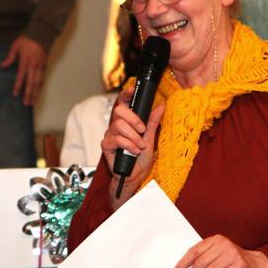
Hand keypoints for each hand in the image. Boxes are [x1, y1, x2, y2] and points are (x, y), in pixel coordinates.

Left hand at [0, 36, 46, 105]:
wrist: (41, 33)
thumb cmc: (26, 39)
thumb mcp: (15, 46)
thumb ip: (9, 58)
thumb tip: (1, 66)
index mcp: (25, 62)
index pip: (21, 77)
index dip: (18, 86)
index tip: (15, 95)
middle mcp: (33, 66)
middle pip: (31, 83)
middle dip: (28, 94)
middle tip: (26, 104)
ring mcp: (40, 66)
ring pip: (38, 83)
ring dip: (36, 93)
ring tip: (33, 102)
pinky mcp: (45, 65)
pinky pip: (43, 78)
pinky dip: (40, 86)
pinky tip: (38, 92)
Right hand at [101, 87, 164, 207]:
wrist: (135, 177)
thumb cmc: (140, 159)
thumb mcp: (150, 138)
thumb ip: (153, 122)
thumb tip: (161, 105)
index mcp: (126, 122)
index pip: (122, 103)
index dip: (125, 94)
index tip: (132, 90)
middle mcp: (116, 126)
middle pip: (119, 111)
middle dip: (133, 119)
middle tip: (143, 130)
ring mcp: (110, 136)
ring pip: (118, 125)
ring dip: (133, 136)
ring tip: (140, 146)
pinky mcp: (106, 146)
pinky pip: (116, 139)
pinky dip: (128, 144)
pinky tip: (134, 151)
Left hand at [174, 235, 267, 267]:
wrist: (258, 265)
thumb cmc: (235, 260)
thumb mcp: (219, 254)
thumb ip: (205, 258)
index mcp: (215, 240)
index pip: (195, 251)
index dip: (184, 263)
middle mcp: (223, 245)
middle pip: (201, 263)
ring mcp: (232, 255)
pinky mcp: (239, 267)